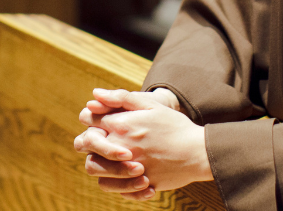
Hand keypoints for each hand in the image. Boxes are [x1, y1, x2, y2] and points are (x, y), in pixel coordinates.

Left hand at [74, 88, 211, 200]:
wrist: (198, 152)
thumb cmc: (174, 126)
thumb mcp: (151, 105)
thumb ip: (121, 98)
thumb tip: (94, 95)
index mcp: (122, 124)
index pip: (89, 119)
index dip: (90, 118)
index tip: (98, 120)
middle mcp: (120, 146)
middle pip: (85, 143)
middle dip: (89, 139)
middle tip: (101, 139)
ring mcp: (127, 167)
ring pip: (93, 167)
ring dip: (98, 160)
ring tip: (111, 157)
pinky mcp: (136, 184)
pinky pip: (110, 186)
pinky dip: (112, 180)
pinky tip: (125, 173)